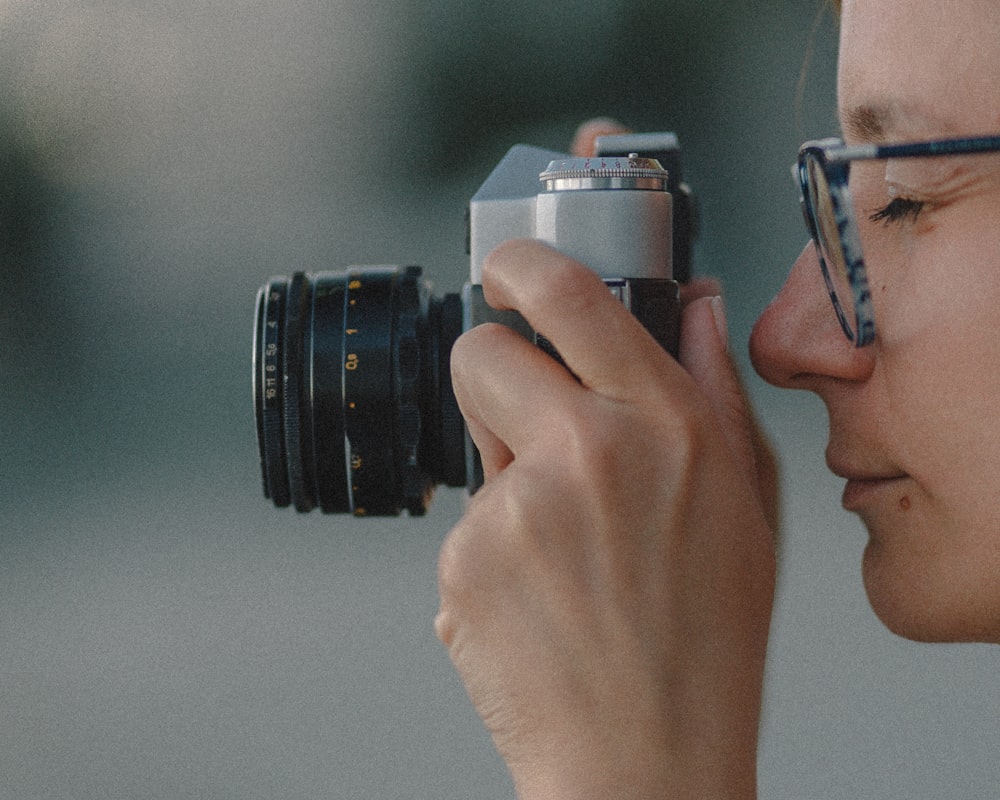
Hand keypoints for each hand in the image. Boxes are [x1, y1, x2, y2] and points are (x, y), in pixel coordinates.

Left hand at [434, 123, 777, 799]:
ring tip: (561, 542)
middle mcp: (586, 452)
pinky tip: (539, 592)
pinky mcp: (464, 560)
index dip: (525, 264)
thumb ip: (712, 385)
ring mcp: (516, 508)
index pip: (570, 295)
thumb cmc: (704, 637)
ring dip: (505, 471)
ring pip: (474, 443)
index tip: (508, 266)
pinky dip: (492, 546)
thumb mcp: (745, 500)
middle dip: (493, 373)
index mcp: (664, 424)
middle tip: (527, 420)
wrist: (644, 757)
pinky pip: (464, 521)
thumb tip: (693, 304)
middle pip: (479, 352)